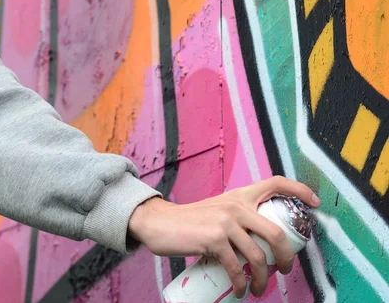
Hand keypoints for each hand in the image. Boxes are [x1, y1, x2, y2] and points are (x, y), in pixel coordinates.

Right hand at [128, 176, 319, 297]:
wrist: (159, 223)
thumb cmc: (190, 222)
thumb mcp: (217, 210)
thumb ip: (237, 218)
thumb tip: (259, 243)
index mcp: (240, 196)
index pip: (275, 182)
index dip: (299, 190)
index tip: (314, 203)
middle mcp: (235, 205)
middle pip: (276, 232)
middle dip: (287, 258)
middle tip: (285, 270)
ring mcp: (225, 222)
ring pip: (257, 256)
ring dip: (263, 280)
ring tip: (260, 289)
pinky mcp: (214, 239)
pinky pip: (236, 267)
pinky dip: (241, 284)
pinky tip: (241, 291)